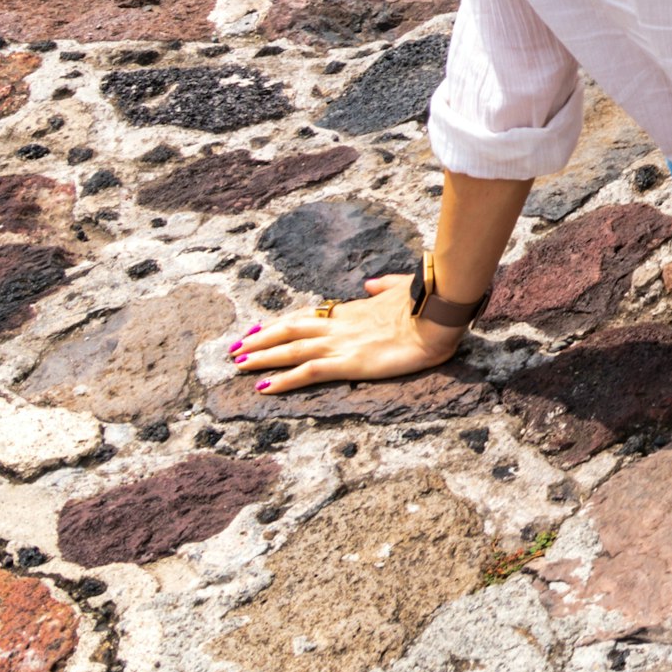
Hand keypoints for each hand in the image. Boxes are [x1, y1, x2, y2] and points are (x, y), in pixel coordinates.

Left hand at [230, 274, 463, 392]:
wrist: (437, 315)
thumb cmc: (425, 301)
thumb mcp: (402, 288)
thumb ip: (383, 286)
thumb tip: (370, 284)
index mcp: (353, 310)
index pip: (308, 315)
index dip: (281, 322)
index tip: (259, 327)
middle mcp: (340, 325)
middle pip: (290, 329)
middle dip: (259, 338)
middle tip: (234, 347)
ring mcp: (341, 344)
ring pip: (290, 349)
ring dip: (261, 357)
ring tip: (237, 364)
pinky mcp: (347, 363)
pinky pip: (307, 371)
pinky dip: (283, 379)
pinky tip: (264, 387)